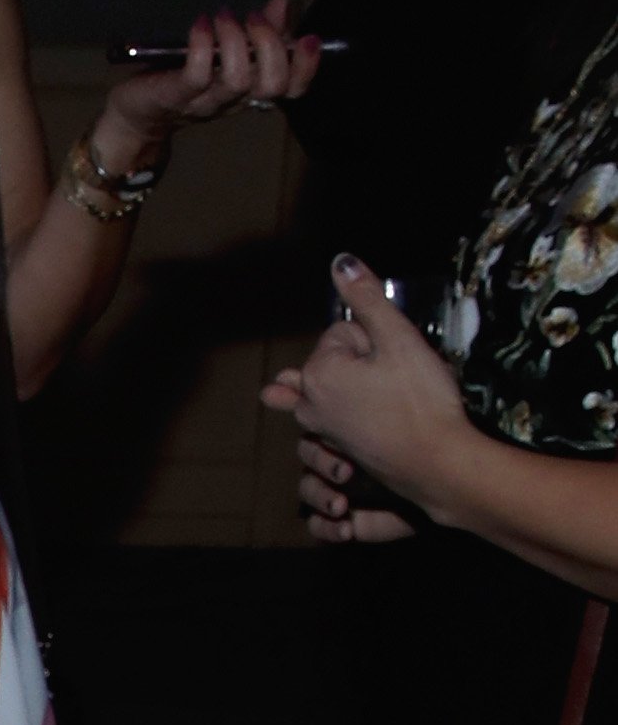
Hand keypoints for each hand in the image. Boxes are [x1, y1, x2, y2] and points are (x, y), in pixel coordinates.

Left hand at [92, 0, 318, 175]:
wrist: (136, 113)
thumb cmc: (180, 77)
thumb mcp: (223, 52)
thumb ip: (256, 31)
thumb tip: (282, 2)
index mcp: (249, 91)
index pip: (291, 90)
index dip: (306, 67)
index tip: (308, 38)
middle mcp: (233, 101)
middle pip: (271, 86)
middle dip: (271, 47)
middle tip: (253, 17)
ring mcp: (204, 101)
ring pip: (237, 81)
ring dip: (236, 42)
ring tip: (223, 16)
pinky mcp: (175, 95)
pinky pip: (196, 75)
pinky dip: (202, 46)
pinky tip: (200, 24)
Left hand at [257, 256, 460, 538]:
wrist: (439, 464)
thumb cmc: (422, 400)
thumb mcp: (398, 338)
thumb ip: (367, 298)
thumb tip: (340, 260)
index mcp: (318, 372)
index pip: (344, 333)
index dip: (375, 338)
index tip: (398, 358)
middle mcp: (310, 403)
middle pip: (334, 360)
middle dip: (361, 360)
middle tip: (395, 379)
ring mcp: (321, 430)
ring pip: (321, 390)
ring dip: (329, 384)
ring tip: (294, 385)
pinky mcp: (337, 449)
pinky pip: (321, 419)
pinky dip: (319, 411)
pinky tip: (287, 405)